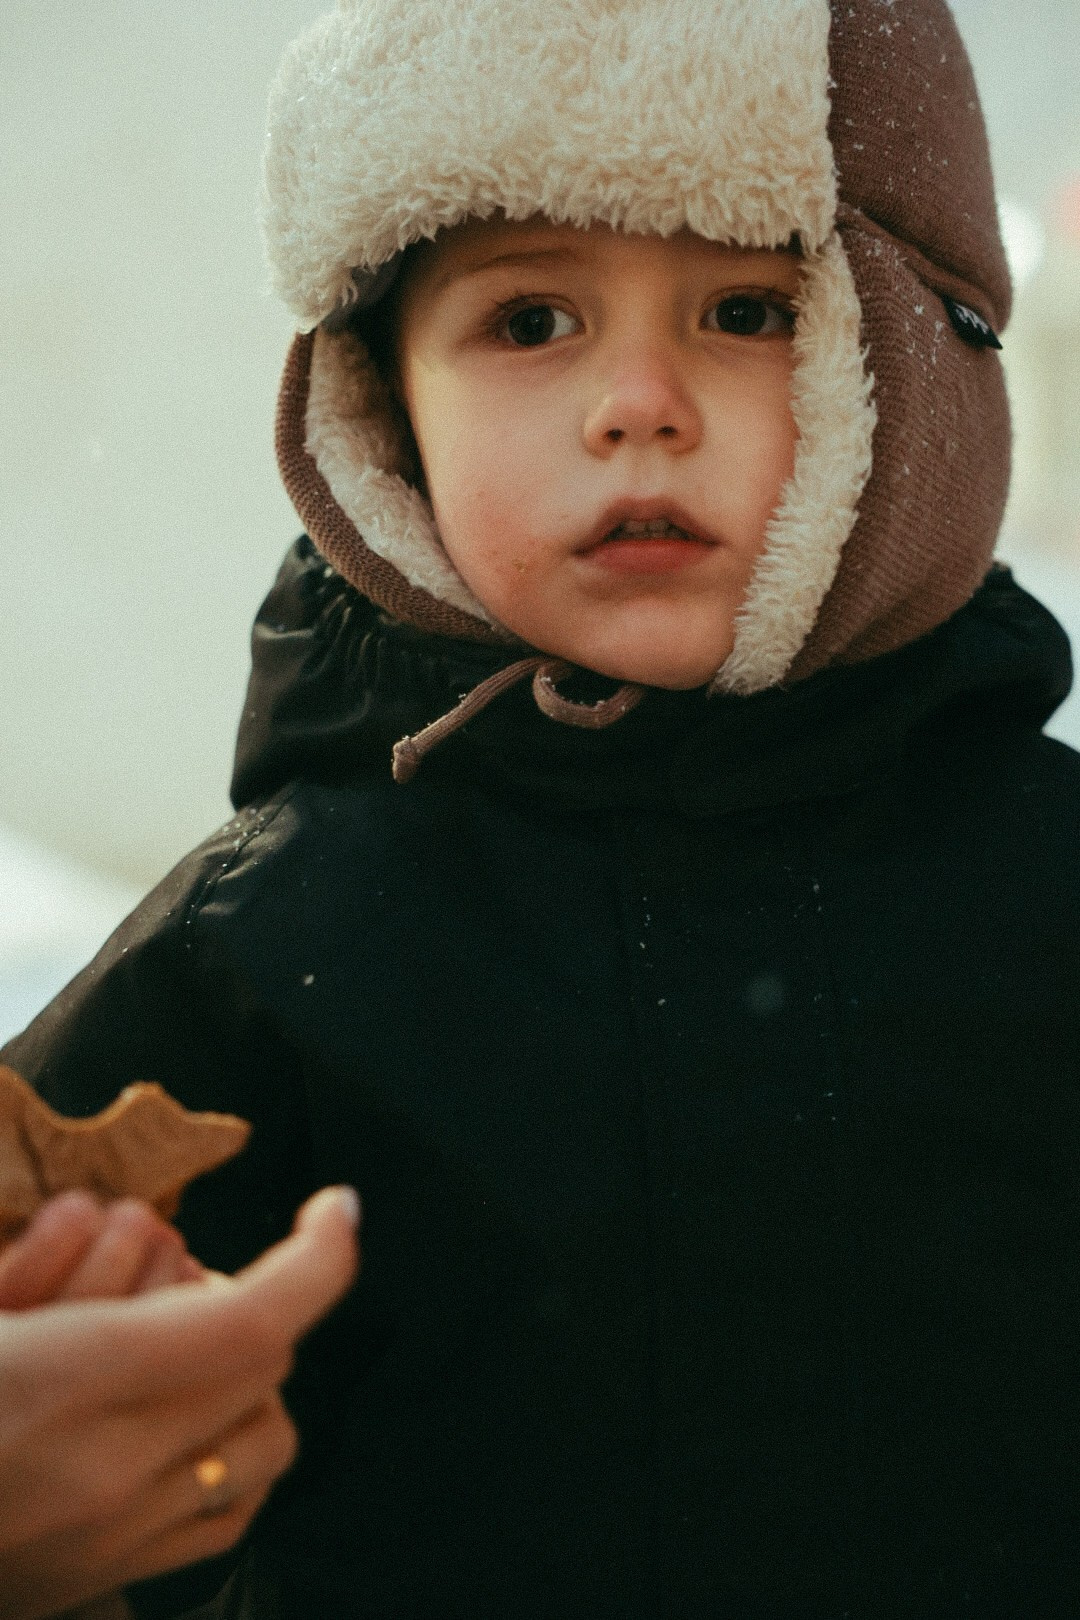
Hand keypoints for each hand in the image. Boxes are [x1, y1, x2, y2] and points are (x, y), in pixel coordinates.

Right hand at [0, 1185, 359, 1619]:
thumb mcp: (0, 1309)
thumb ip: (51, 1263)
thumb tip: (129, 1225)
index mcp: (66, 1380)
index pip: (251, 1315)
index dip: (316, 1256)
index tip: (337, 1207)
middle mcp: (104, 1473)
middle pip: (262, 1367)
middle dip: (247, 1300)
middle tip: (176, 1276)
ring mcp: (110, 1543)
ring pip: (262, 1443)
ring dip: (243, 1376)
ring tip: (173, 1343)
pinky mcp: (100, 1584)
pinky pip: (223, 1514)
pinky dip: (227, 1453)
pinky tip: (174, 1416)